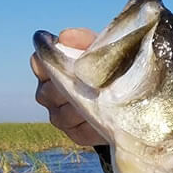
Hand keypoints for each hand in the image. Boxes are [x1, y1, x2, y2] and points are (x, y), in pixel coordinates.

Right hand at [30, 27, 106, 145]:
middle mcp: (48, 94)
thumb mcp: (101, 50)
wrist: (133, 98)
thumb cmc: (110, 68)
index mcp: (50, 69)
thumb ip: (84, 39)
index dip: (52, 62)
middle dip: (70, 88)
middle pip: (48, 92)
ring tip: (103, 101)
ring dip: (83, 108)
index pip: (39, 63)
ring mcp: (60, 117)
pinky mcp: (77, 135)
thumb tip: (65, 37)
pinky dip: (93, 125)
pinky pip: (80, 132)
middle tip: (93, 84)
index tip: (73, 60)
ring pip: (63, 115)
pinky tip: (107, 118)